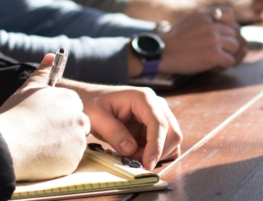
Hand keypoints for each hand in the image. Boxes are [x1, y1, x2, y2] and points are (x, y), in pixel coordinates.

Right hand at [0, 54, 89, 180]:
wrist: (6, 144)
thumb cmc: (15, 114)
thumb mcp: (28, 89)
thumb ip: (43, 72)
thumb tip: (51, 55)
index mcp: (71, 100)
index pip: (73, 107)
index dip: (57, 115)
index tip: (43, 120)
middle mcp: (80, 118)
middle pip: (77, 125)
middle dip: (63, 130)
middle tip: (41, 135)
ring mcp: (79, 141)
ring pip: (74, 143)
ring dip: (61, 146)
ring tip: (38, 145)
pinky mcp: (73, 161)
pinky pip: (68, 161)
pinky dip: (58, 161)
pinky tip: (40, 157)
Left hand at [60, 82, 181, 170]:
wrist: (91, 99)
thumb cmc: (93, 104)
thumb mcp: (96, 117)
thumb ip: (113, 132)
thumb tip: (131, 149)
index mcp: (143, 98)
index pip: (159, 123)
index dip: (156, 146)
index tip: (148, 164)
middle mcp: (156, 104)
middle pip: (171, 132)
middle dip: (156, 152)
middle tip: (133, 161)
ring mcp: (158, 114)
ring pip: (171, 139)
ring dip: (156, 153)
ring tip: (132, 155)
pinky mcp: (156, 125)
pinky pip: (165, 142)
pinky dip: (156, 153)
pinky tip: (139, 153)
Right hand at [159, 7, 246, 73]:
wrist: (161, 53)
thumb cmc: (174, 40)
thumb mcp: (190, 20)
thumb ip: (206, 20)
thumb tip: (226, 27)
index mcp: (205, 14)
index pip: (229, 13)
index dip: (229, 24)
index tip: (221, 33)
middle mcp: (212, 24)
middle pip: (235, 33)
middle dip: (228, 44)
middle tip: (216, 52)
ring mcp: (214, 39)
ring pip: (235, 47)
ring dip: (228, 55)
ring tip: (214, 59)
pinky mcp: (214, 54)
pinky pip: (230, 61)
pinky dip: (223, 66)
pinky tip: (211, 66)